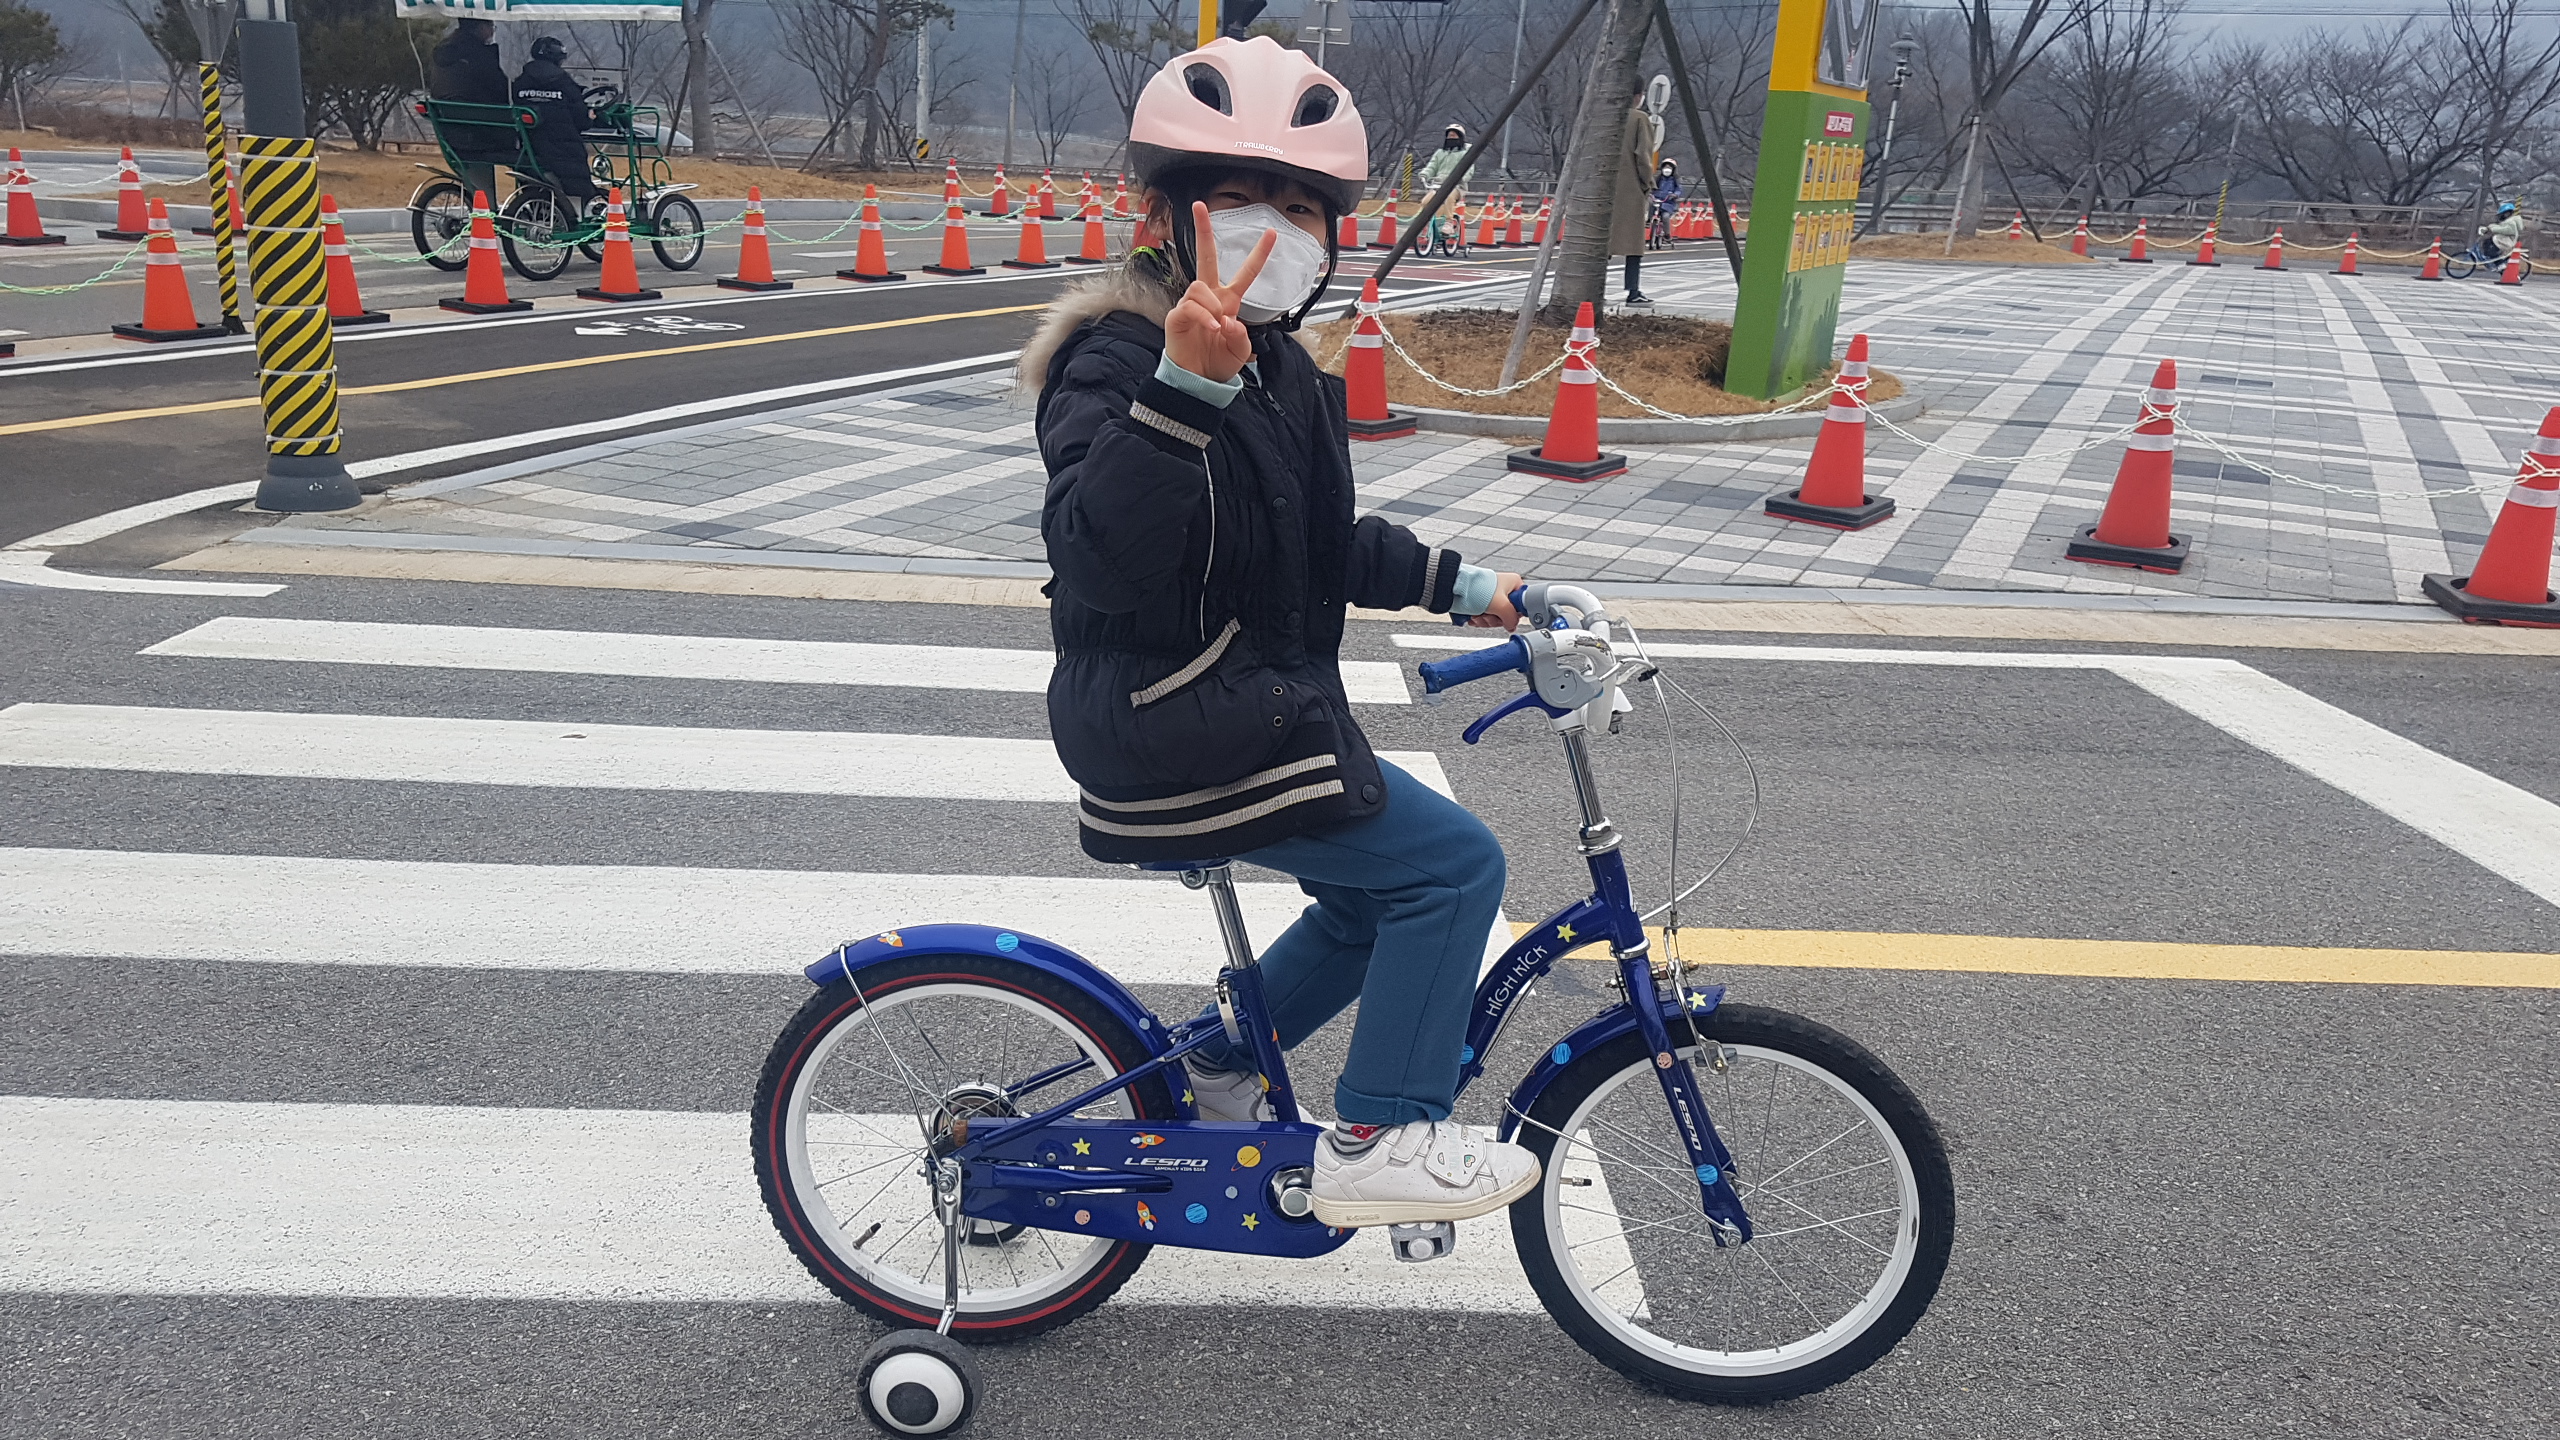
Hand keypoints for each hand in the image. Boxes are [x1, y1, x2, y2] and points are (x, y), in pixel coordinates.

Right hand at [1163, 201, 1275, 383]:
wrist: (1198, 380)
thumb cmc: (1218, 363)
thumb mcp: (1241, 352)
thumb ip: (1241, 337)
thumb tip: (1229, 321)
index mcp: (1229, 301)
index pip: (1246, 272)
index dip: (1259, 253)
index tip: (1272, 232)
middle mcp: (1210, 297)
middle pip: (1206, 257)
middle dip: (1203, 231)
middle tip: (1199, 206)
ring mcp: (1192, 304)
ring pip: (1200, 286)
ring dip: (1212, 306)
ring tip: (1216, 327)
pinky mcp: (1177, 316)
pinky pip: (1191, 306)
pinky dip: (1204, 317)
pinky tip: (1210, 328)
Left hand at [1466, 573, 1526, 629]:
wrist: (1453, 588)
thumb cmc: (1476, 588)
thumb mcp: (1501, 605)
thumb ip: (1512, 619)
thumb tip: (1512, 626)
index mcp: (1513, 583)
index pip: (1522, 604)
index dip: (1513, 614)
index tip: (1506, 616)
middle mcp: (1503, 589)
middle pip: (1507, 614)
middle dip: (1495, 619)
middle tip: (1488, 614)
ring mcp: (1491, 597)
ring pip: (1495, 618)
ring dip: (1485, 620)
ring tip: (1478, 613)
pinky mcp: (1481, 603)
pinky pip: (1484, 618)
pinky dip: (1478, 619)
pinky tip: (1473, 615)